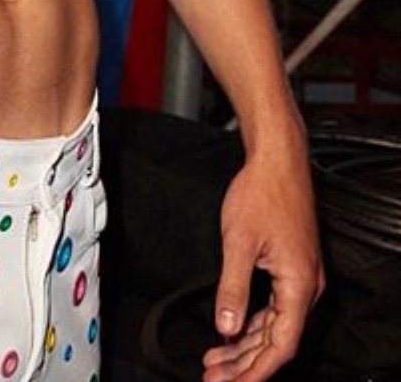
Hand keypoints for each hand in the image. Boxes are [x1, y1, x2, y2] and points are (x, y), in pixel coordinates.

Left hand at [202, 147, 323, 380]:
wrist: (277, 161)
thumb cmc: (262, 193)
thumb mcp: (239, 242)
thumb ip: (232, 288)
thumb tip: (225, 327)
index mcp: (299, 285)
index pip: (281, 346)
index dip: (255, 371)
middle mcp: (305, 287)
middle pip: (276, 341)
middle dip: (244, 364)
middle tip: (214, 378)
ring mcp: (300, 278)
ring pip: (274, 326)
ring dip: (245, 346)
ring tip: (215, 362)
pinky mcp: (291, 268)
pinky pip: (274, 308)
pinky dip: (251, 323)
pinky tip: (231, 333)